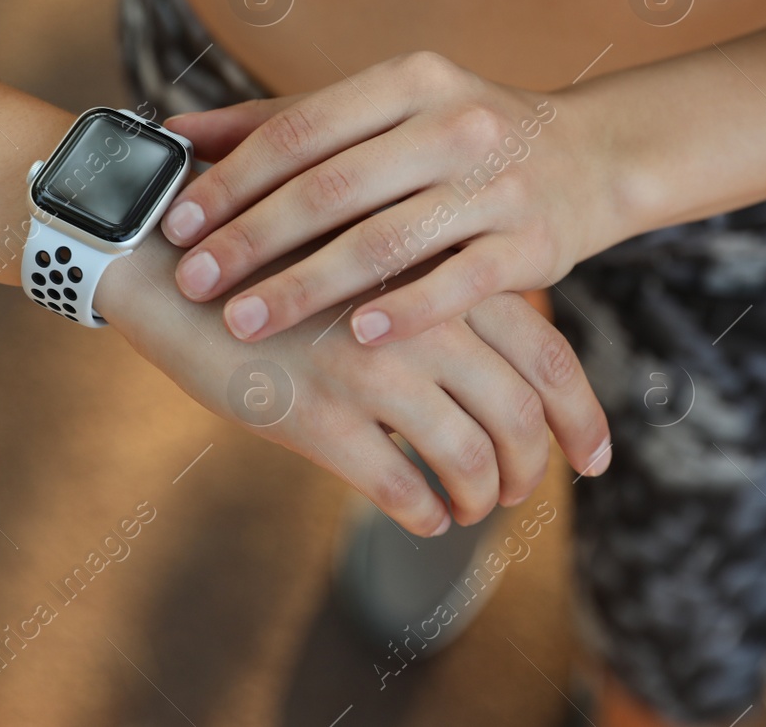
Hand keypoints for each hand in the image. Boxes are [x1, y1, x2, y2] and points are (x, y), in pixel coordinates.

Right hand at [95, 231, 611, 533]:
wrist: (170, 252)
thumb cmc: (272, 250)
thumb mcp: (370, 250)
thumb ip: (436, 293)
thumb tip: (495, 360)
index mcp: (441, 274)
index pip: (547, 354)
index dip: (581, 415)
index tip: (595, 458)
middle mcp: (421, 320)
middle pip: (521, 414)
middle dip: (534, 466)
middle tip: (520, 490)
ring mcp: (370, 368)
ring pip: (470, 458)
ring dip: (482, 496)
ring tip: (471, 507)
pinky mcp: (317, 415)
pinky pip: (401, 487)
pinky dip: (425, 513)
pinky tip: (421, 515)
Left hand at [158, 52, 623, 346]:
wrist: (594, 156)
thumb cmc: (463, 136)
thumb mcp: (386, 109)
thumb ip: (284, 122)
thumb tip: (173, 135)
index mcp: (409, 81)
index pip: (302, 128)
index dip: (233, 178)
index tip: (177, 223)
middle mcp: (455, 123)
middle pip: (333, 187)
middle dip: (253, 239)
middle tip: (193, 281)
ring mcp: (498, 185)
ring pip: (386, 241)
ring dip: (306, 286)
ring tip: (244, 323)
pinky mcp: (534, 244)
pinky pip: (459, 285)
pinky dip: (405, 311)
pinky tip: (353, 339)